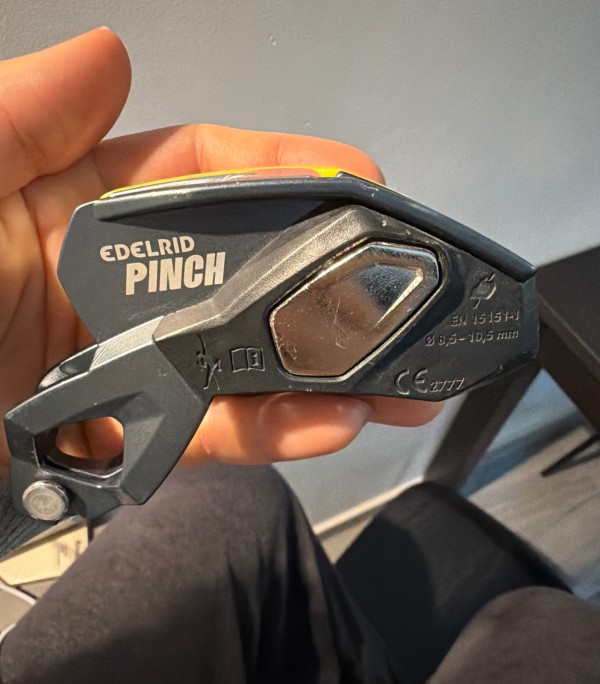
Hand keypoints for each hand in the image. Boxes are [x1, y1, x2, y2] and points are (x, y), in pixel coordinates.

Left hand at [0, 29, 439, 477]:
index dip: (284, 172)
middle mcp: (114, 287)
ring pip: (239, 363)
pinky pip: (204, 437)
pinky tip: (326, 420)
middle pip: (242, 276)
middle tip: (406, 293)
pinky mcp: (123, 444)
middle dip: (330, 283)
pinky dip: (267, 431)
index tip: (359, 183)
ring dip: (322, 369)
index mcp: (75, 209)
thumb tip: (109, 53)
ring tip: (391, 380)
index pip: (205, 176)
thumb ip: (18, 123)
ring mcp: (125, 369)